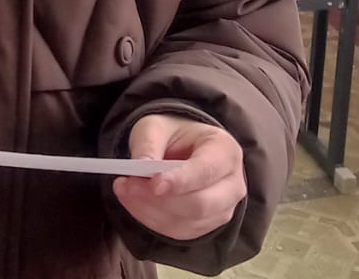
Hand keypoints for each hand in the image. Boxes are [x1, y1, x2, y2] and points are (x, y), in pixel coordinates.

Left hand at [113, 114, 245, 241]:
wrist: (182, 147)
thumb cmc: (172, 134)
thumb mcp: (155, 127)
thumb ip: (148, 145)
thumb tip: (141, 168)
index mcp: (225, 149)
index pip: (206, 171)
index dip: (180, 181)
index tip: (153, 184)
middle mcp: (232, 183)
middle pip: (200, 204)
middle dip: (160, 200)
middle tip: (128, 185)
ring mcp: (224, 208)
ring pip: (188, 222)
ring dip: (151, 211)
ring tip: (125, 190)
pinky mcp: (208, 225)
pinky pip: (180, 232)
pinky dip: (152, 220)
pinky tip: (135, 203)